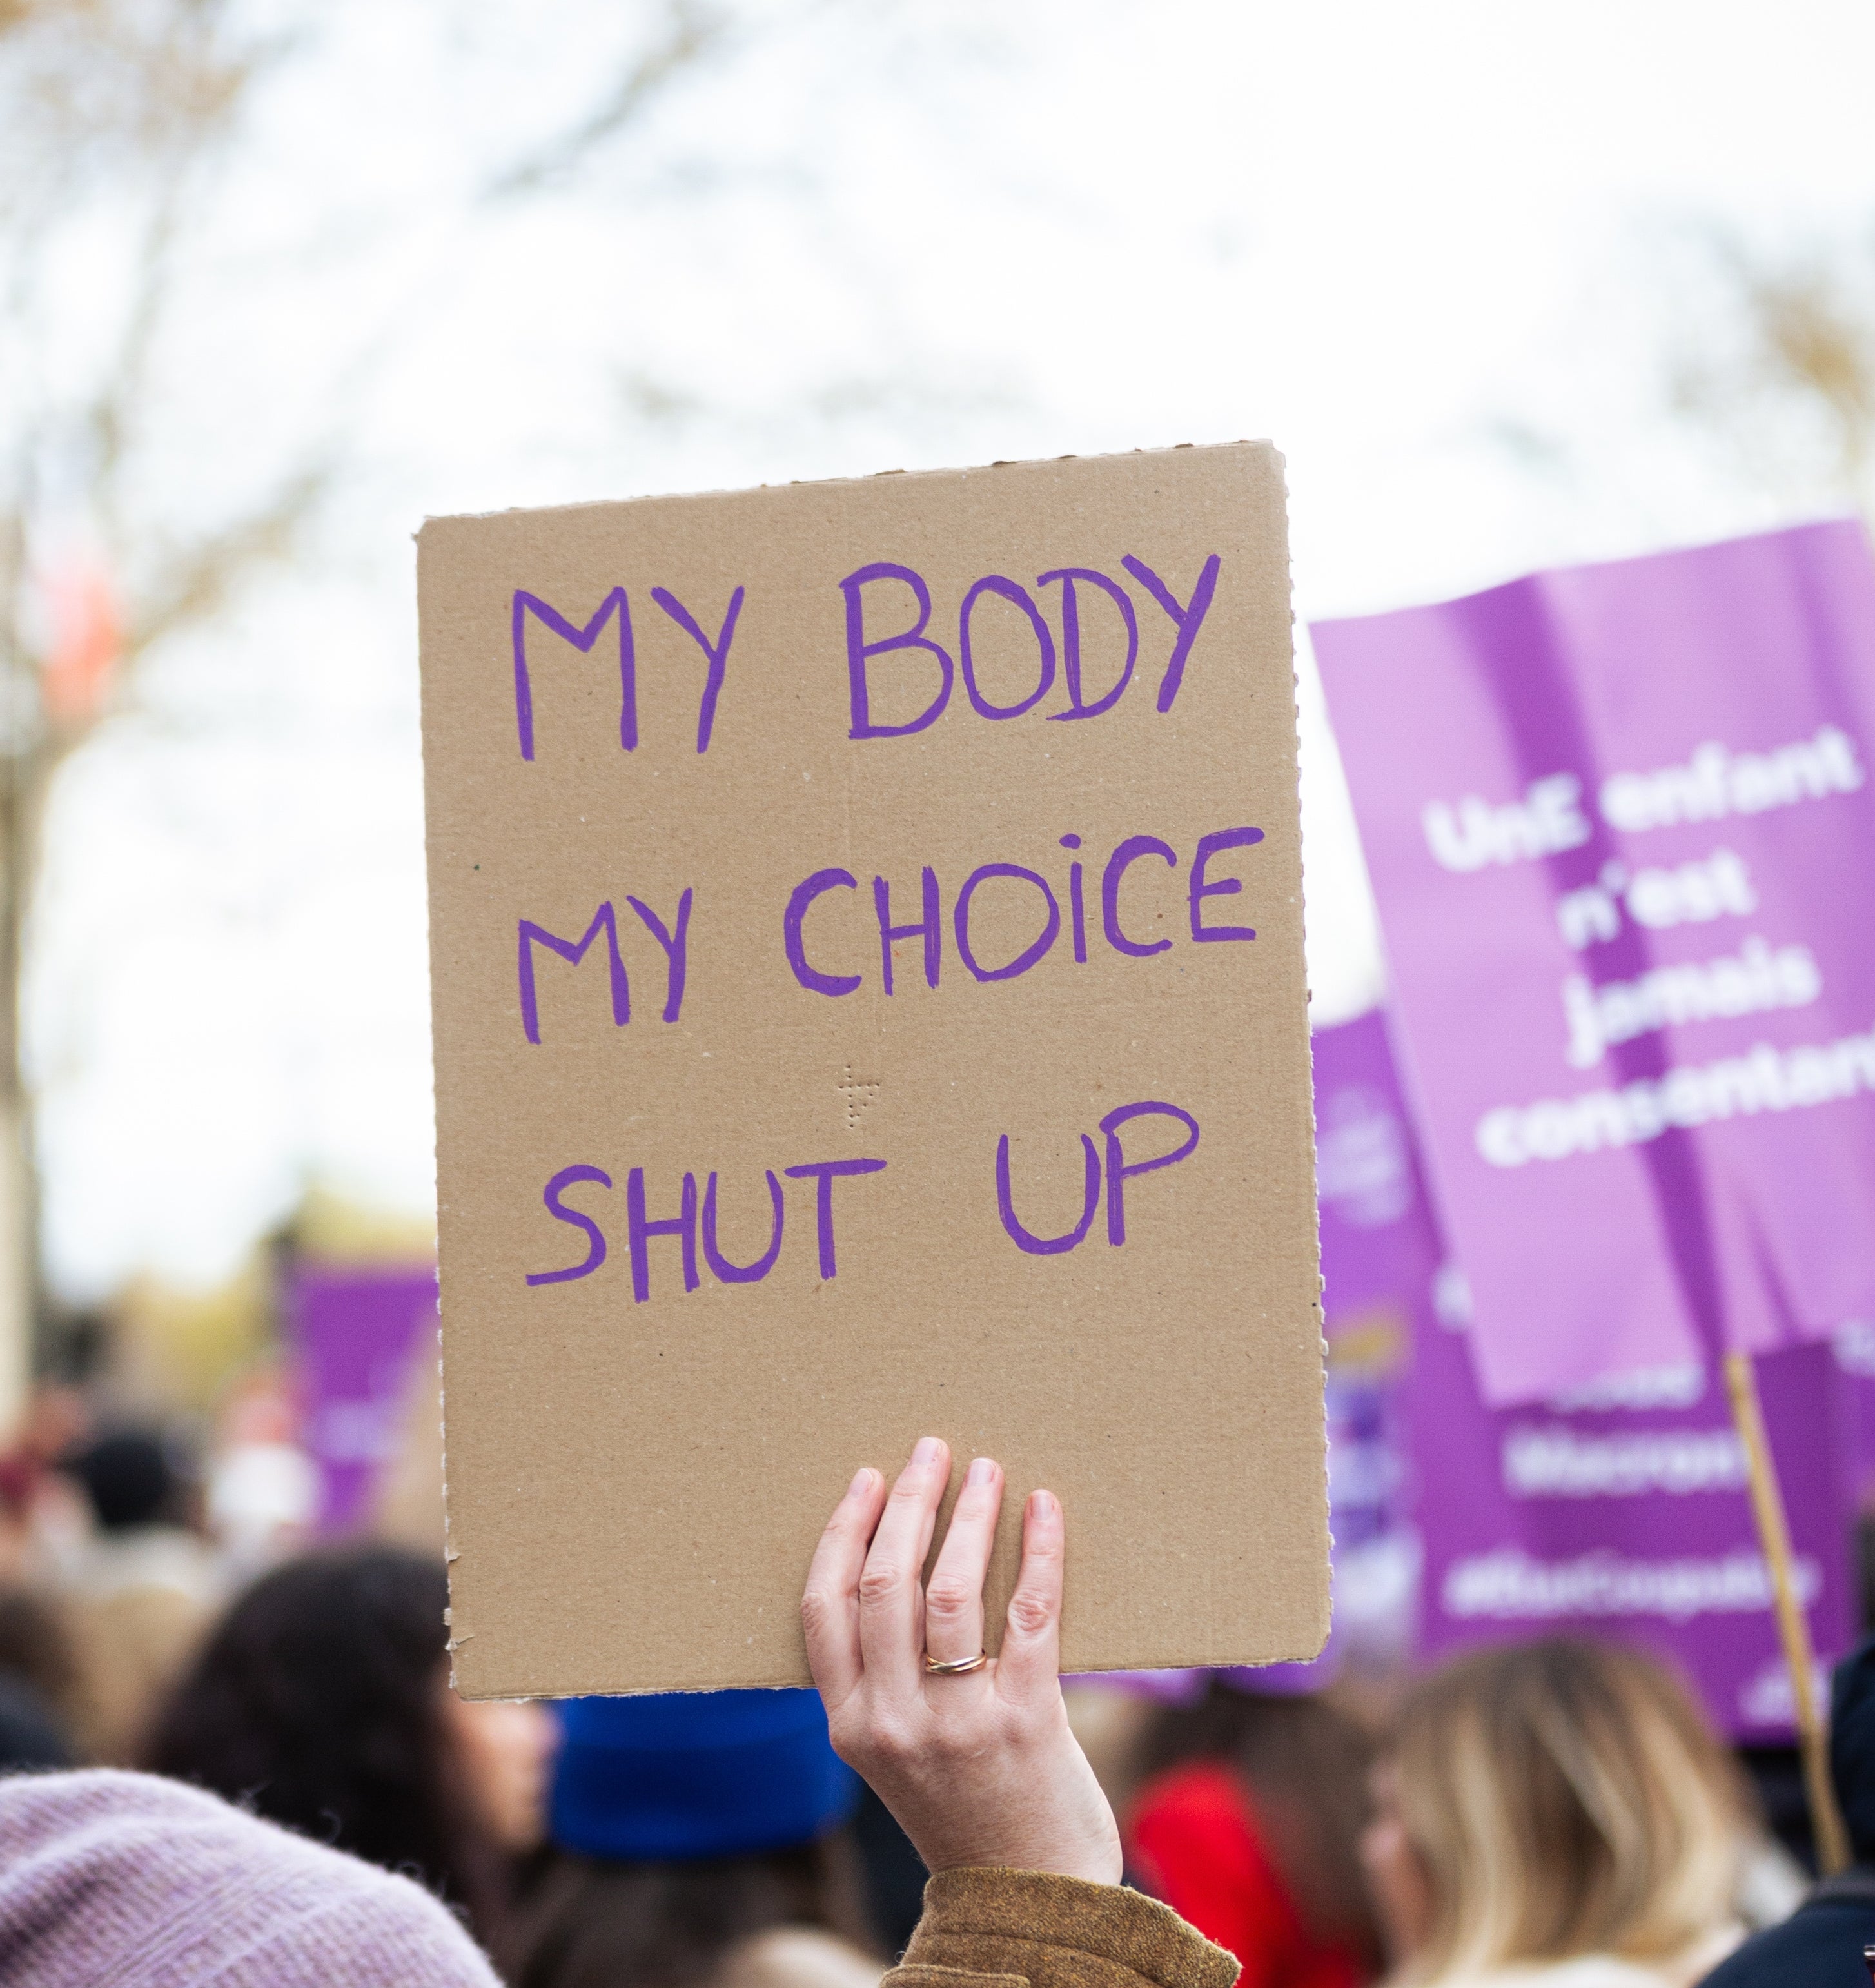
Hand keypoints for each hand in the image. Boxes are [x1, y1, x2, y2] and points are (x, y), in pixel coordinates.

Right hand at [801, 1436, 1122, 1884]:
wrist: (1030, 1895)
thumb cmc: (963, 1806)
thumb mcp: (893, 1753)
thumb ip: (881, 1679)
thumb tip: (891, 1563)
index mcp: (850, 1725)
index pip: (825, 1606)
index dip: (845, 1530)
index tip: (869, 1477)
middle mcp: (894, 1722)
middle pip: (886, 1583)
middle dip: (909, 1503)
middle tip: (932, 1452)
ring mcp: (960, 1723)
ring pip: (951, 1590)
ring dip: (969, 1516)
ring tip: (987, 1472)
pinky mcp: (1028, 1721)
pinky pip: (1030, 1613)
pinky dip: (1038, 1551)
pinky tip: (1044, 1509)